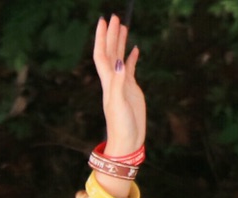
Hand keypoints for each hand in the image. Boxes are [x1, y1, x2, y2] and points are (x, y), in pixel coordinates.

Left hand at [92, 15, 145, 156]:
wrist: (128, 140)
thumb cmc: (121, 125)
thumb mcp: (119, 102)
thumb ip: (119, 82)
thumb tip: (121, 61)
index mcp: (108, 81)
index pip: (102, 54)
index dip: (102, 37)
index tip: (104, 21)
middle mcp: (114, 79)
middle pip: (111, 52)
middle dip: (112, 34)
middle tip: (115, 17)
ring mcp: (122, 83)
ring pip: (120, 57)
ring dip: (120, 42)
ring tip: (123, 26)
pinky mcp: (132, 89)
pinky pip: (131, 68)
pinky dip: (132, 57)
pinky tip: (135, 49)